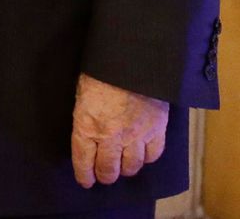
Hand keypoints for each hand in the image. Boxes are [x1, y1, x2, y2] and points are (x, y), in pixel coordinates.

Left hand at [71, 73, 169, 187]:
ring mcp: (136, 135)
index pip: (83, 161)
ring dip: (126, 169)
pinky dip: (147, 158)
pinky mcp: (156, 129)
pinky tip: (142, 154)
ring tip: (123, 166)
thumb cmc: (101, 71)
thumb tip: (88, 132)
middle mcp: (111, 136)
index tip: (86, 181)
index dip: (84, 175)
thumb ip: (85, 117)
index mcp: (87, 126)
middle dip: (105, 175)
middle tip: (105, 174)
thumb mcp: (82, 93)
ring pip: (132, 166)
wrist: (132, 58)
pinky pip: (153, 154)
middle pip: (109, 169)